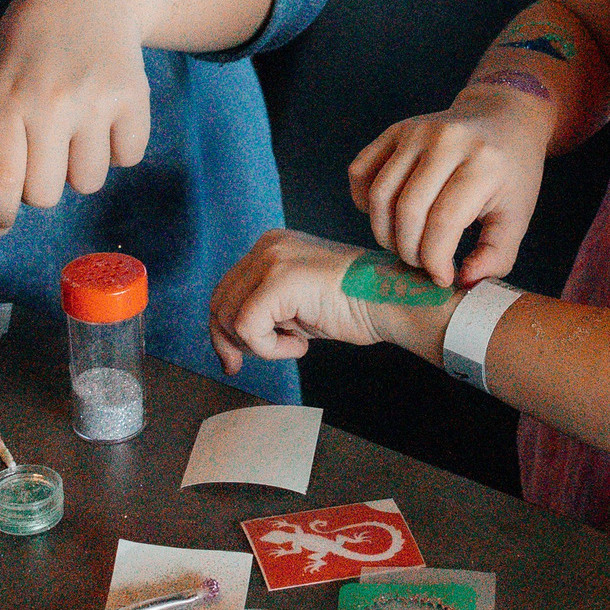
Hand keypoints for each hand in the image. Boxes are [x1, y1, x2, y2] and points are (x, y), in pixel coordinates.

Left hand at [0, 0, 151, 231]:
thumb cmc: (30, 38)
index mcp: (6, 99)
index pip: (2, 180)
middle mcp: (50, 103)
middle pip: (45, 194)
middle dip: (40, 185)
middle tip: (41, 155)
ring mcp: (95, 100)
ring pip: (88, 182)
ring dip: (79, 168)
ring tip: (75, 131)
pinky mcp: (133, 96)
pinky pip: (127, 158)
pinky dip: (116, 149)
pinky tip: (104, 119)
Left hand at [208, 229, 390, 375]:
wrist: (389, 299)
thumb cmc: (353, 306)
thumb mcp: (297, 302)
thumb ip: (265, 307)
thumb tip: (228, 341)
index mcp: (271, 246)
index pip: (225, 290)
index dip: (224, 331)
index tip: (233, 360)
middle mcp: (267, 246)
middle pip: (219, 302)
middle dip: (230, 341)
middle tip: (244, 364)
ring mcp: (273, 259)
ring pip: (230, 317)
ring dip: (259, 345)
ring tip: (294, 343)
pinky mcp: (280, 280)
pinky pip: (248, 327)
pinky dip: (270, 348)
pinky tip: (300, 344)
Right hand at [349, 93, 552, 287]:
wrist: (503, 117)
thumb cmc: (512, 173)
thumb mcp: (517, 216)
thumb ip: (496, 256)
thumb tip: (463, 282)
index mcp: (482, 163)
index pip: (443, 222)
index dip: (436, 261)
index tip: (443, 278)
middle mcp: (445, 140)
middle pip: (407, 211)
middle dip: (409, 251)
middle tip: (422, 264)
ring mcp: (415, 131)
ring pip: (379, 194)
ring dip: (384, 233)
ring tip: (405, 245)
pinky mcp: (395, 129)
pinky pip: (361, 171)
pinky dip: (363, 202)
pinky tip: (387, 216)